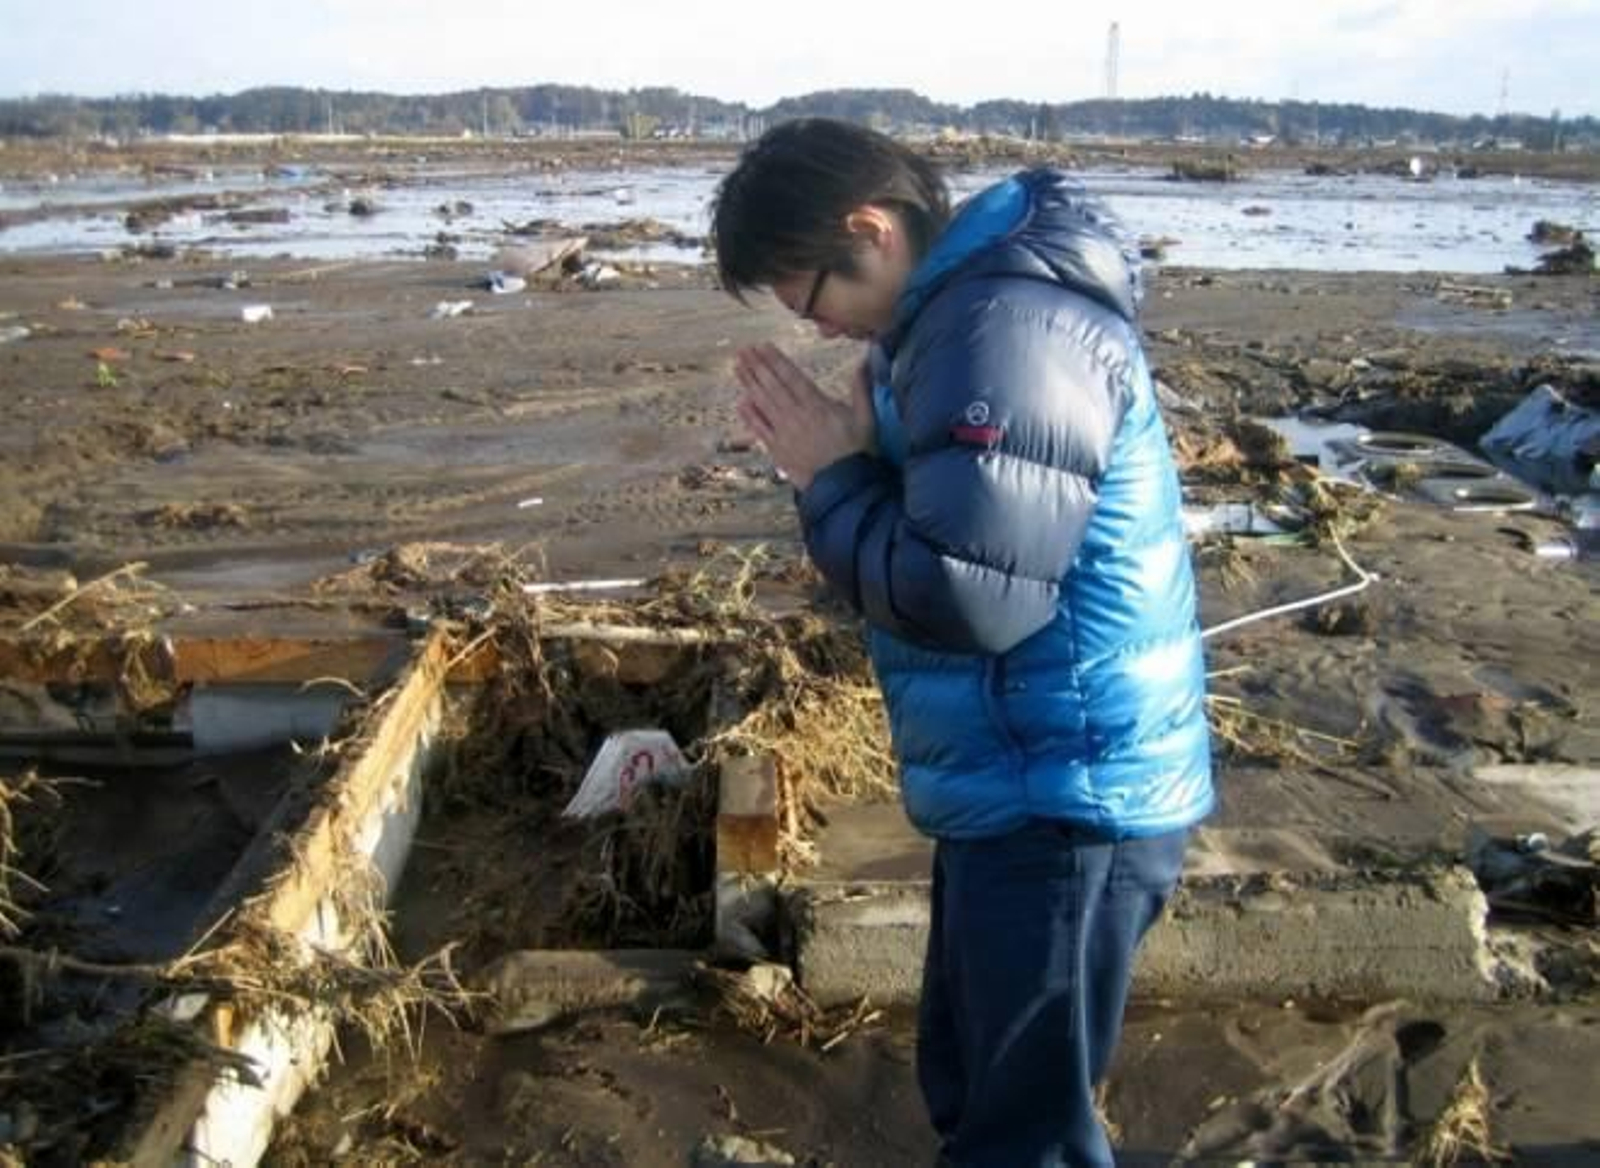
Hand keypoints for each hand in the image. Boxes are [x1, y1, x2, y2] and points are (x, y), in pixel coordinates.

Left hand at [734, 343, 875, 492]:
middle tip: (743, 350)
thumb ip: (861, 389)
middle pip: (773, 386)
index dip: (776, 361)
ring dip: (749, 384)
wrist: (845, 487)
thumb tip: (864, 361)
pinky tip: (740, 402)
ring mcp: (785, 433)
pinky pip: (760, 430)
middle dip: (758, 367)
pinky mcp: (778, 451)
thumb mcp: (866, 418)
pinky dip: (750, 416)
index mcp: (818, 405)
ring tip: (737, 366)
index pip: (792, 377)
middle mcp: (797, 416)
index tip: (763, 346)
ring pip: (763, 403)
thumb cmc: (858, 452)